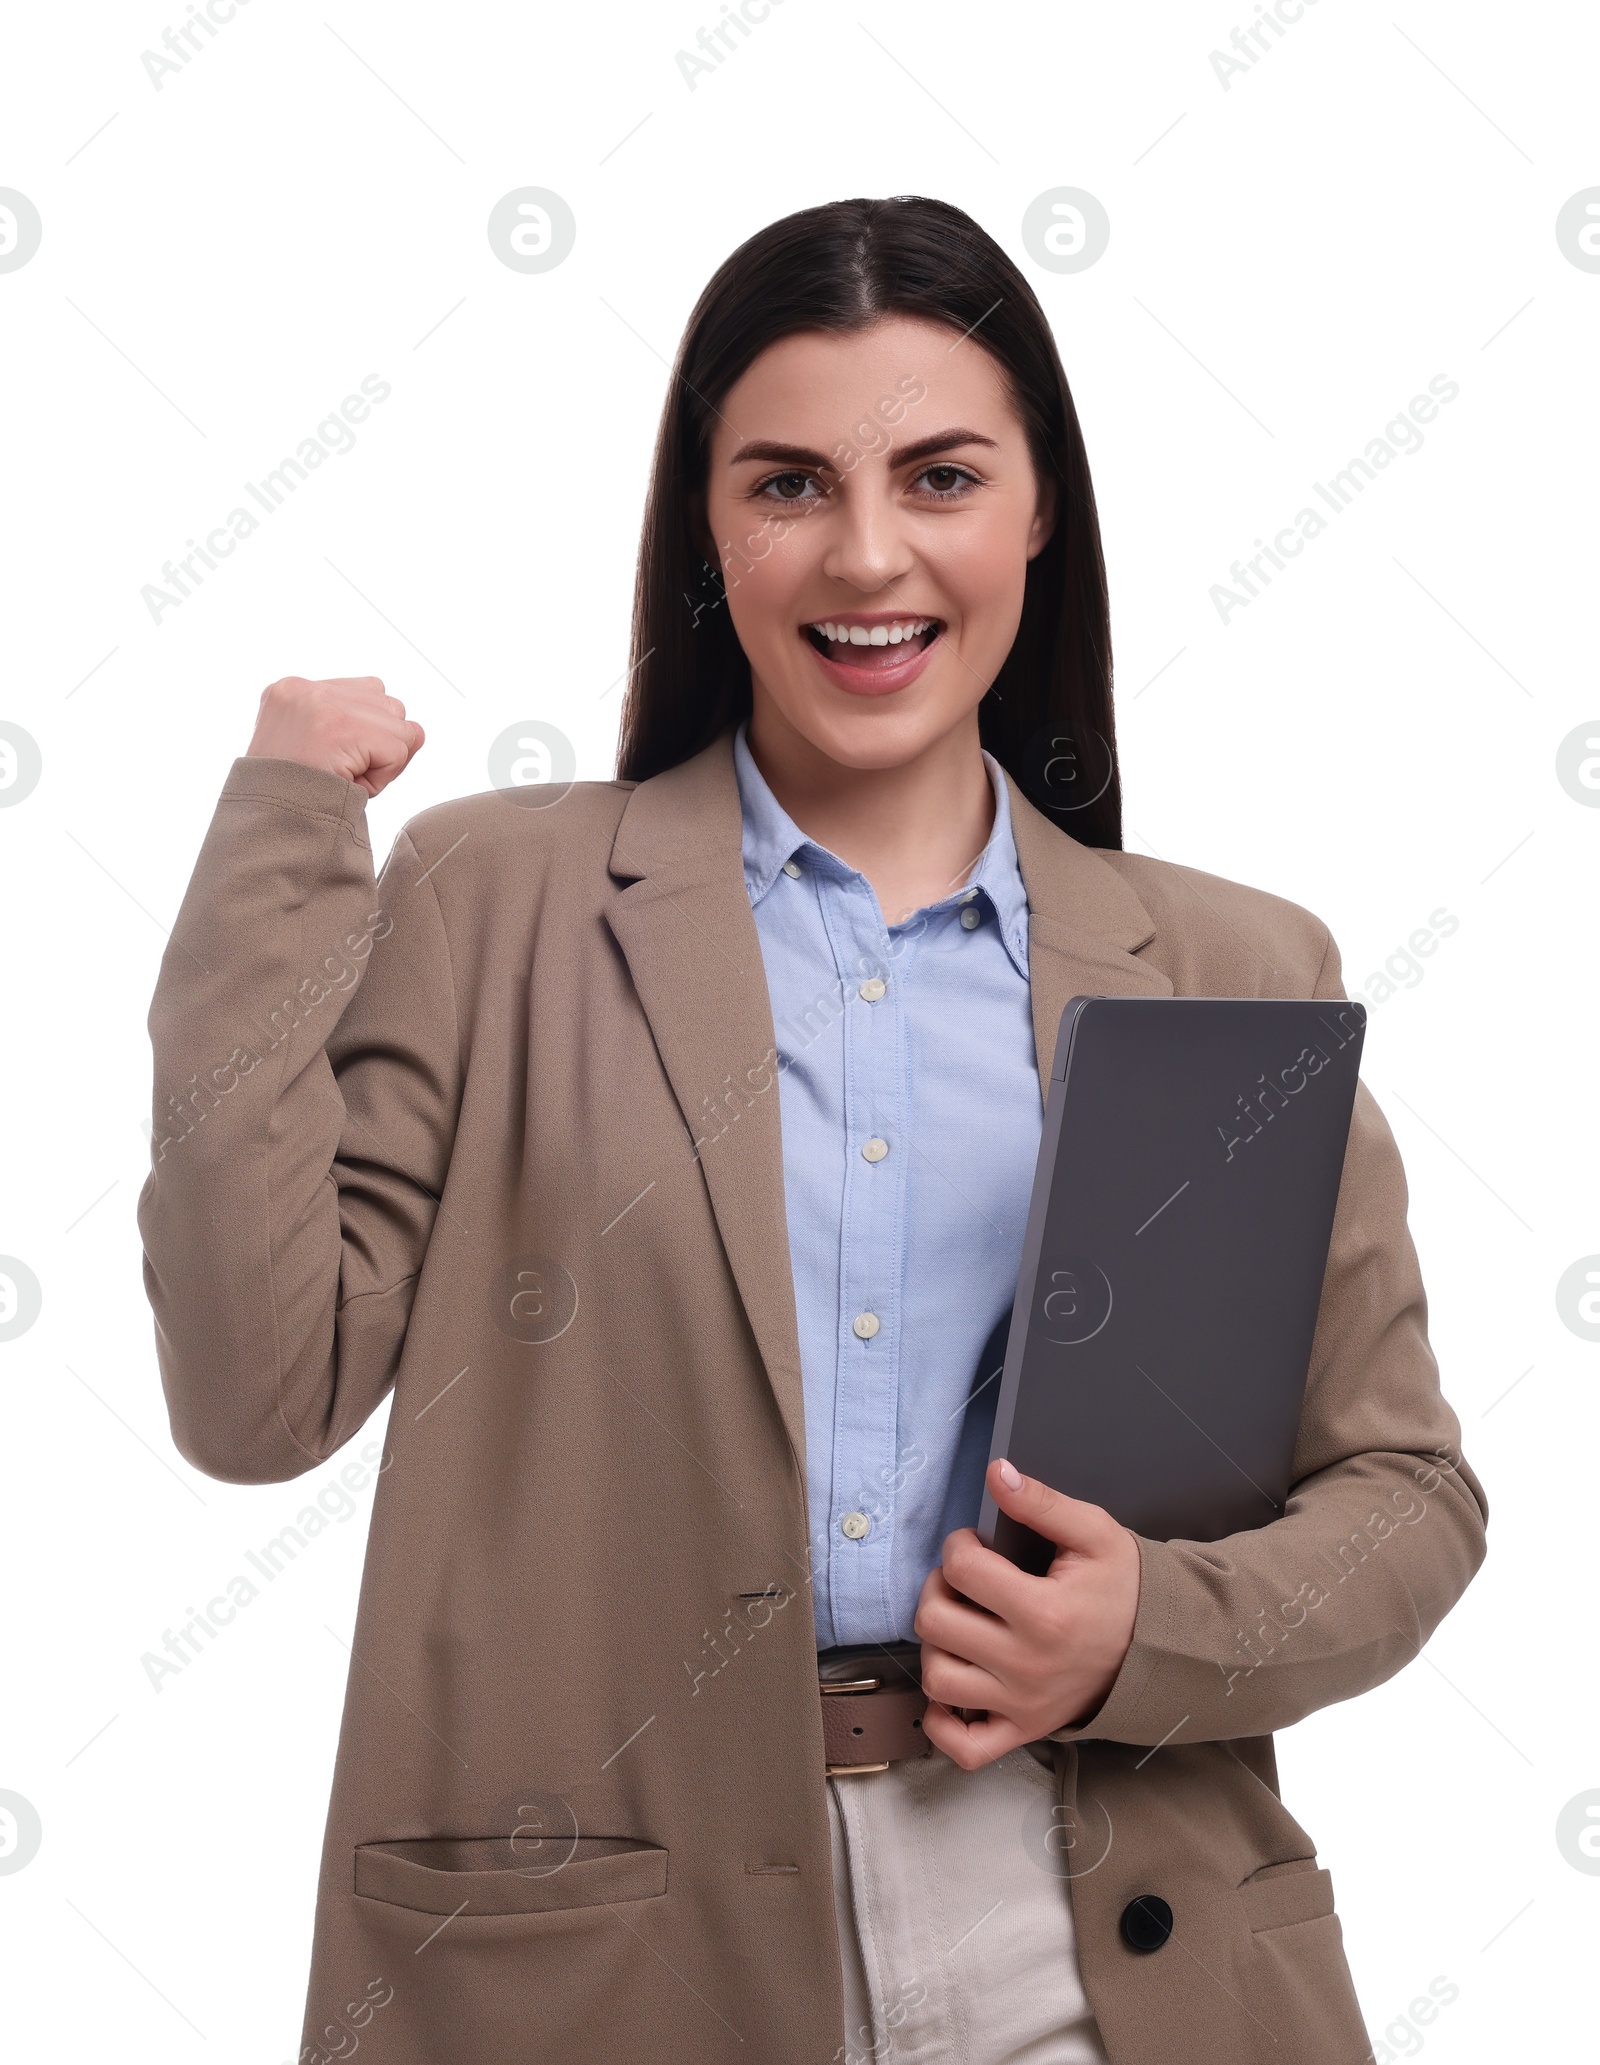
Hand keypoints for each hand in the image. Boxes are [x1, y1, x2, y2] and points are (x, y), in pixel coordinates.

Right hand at [246, 675, 423, 797]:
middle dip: (379, 745)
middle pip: (389, 705)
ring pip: (399, 727)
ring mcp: (322, 703)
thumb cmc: (295, 799)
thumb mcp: (328, 755)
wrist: (268, 826)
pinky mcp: (341, 726)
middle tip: (340, 771)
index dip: (366, 736)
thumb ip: (368, 731)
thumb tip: (418, 731)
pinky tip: (349, 782)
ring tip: (344, 776)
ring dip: (383, 761)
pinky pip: (398, 748)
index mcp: (294, 691)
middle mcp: (305, 688)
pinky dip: (384, 775)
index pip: (367, 694)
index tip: (332, 760)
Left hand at [913, 1457, 1140, 1769]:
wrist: (1160, 1650)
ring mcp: (1021, 1705)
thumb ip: (1041, 1503)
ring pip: (937, 1680)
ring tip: (961, 1625)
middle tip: (962, 1581)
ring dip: (936, 1647)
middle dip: (938, 1588)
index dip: (959, 1545)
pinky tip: (958, 1681)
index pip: (961, 1569)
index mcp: (1044, 1612)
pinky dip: (942, 1721)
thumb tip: (996, 1473)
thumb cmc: (1124, 1589)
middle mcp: (1026, 1665)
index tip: (977, 1544)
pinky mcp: (1021, 1732)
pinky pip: (960, 1747)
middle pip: (935, 1623)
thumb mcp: (1094, 1533)